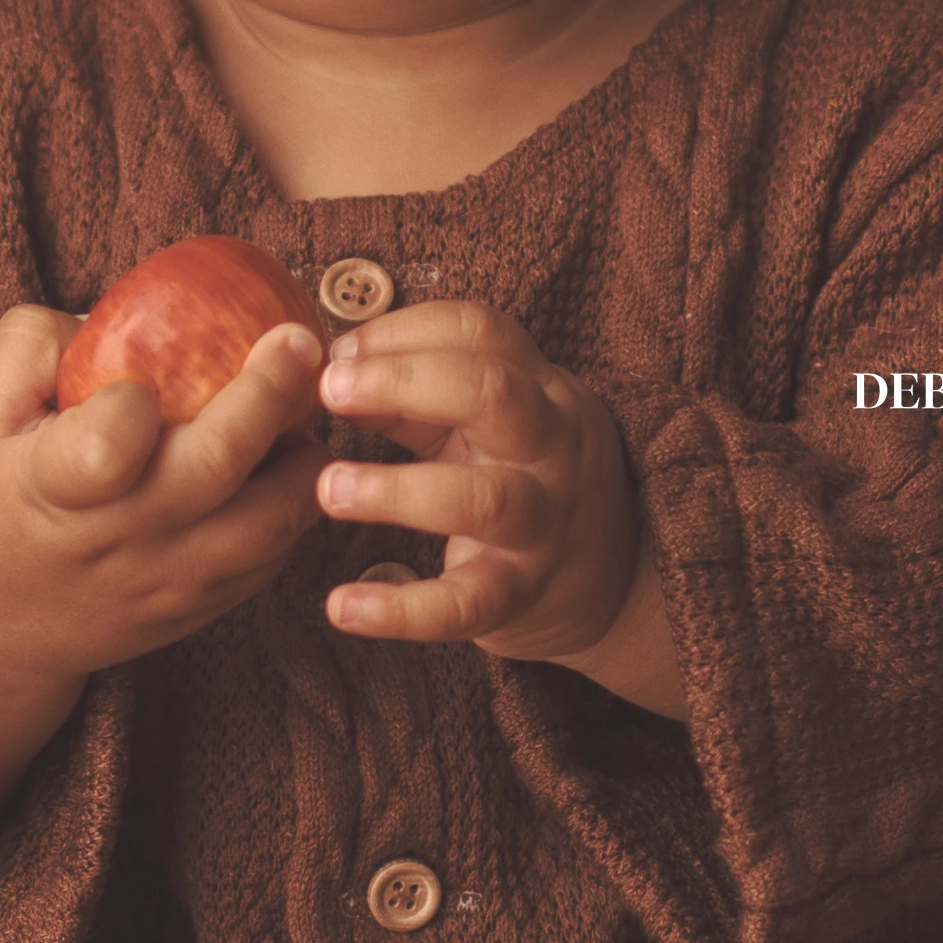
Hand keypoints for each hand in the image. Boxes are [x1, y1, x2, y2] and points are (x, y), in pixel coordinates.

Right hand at [0, 298, 326, 838]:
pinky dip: (291, 505)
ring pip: (272, 521)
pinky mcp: (202, 607)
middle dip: (270, 394)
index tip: (139, 382)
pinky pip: (274, 555)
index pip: (107, 447)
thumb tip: (120, 311)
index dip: (132, 404)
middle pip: (216, 469)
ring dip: (301, 457)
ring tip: (295, 411)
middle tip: (298, 341)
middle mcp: (118, 542)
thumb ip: (35, 345)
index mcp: (50, 489)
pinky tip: (278, 465)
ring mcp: (168, 583)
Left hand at [315, 302, 684, 712]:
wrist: (613, 584)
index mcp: (541, 391)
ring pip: (480, 499)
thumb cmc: (529, 482)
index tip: (335, 354)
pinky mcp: (520, 594)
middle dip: (402, 381)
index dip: (402, 332)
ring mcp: (542, 523)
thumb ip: (418, 402)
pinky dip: (399, 610)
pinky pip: (463, 605)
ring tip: (328, 487)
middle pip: (491, 392)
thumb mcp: (490, 426)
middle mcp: (552, 448)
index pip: (480, 332)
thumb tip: (334, 380)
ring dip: (394, 490)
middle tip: (329, 392)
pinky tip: (343, 607)